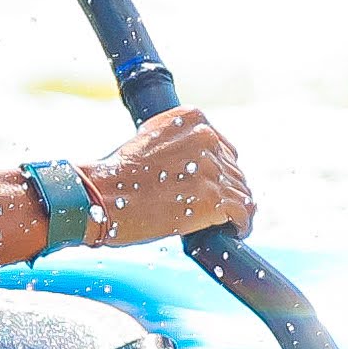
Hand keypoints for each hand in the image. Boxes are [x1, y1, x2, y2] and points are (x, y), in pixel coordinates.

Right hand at [79, 107, 252, 245]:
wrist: (103, 196)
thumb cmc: (119, 174)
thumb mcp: (149, 140)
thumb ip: (177, 143)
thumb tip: (195, 165)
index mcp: (191, 118)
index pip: (223, 147)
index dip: (219, 169)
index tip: (211, 185)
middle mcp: (207, 138)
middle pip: (233, 169)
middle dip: (225, 189)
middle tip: (214, 209)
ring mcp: (213, 168)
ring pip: (241, 190)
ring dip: (235, 208)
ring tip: (228, 223)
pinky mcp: (216, 199)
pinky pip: (244, 212)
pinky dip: (243, 224)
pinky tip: (235, 231)